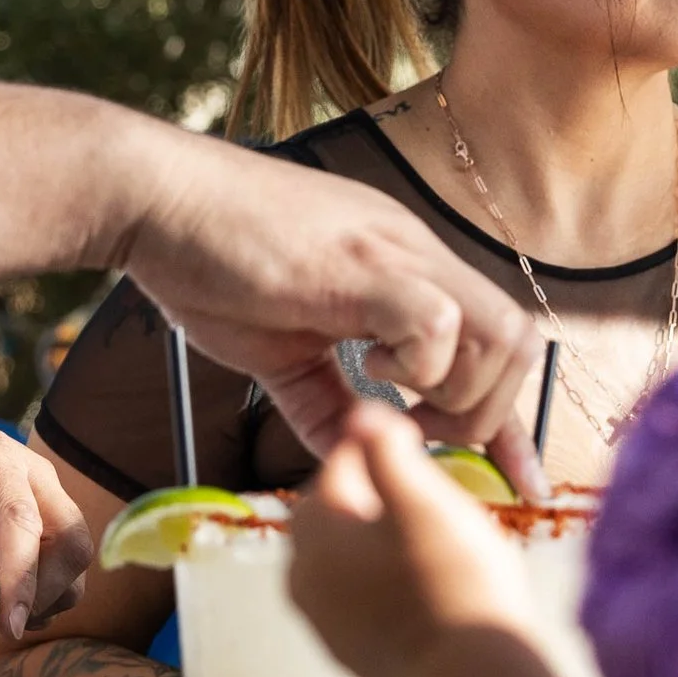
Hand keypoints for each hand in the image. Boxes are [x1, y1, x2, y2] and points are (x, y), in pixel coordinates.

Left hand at [0, 429, 92, 641]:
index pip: (19, 517)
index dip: (20, 575)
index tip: (7, 623)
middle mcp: (26, 472)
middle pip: (68, 537)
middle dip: (40, 589)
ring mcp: (40, 498)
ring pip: (73, 558)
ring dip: (42, 597)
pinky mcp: (44, 526)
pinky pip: (64, 570)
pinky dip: (42, 598)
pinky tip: (0, 601)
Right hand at [118, 132, 541, 487]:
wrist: (156, 198)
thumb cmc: (208, 261)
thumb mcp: (279, 350)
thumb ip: (321, 404)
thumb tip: (349, 465)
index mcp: (403, 268)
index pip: (496, 338)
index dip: (510, 418)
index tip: (513, 478)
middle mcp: (416, 254)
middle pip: (521, 339)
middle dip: (488, 413)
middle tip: (421, 433)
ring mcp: (395, 255)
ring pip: (498, 333)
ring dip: (457, 393)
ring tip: (394, 401)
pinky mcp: (362, 267)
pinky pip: (436, 323)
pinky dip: (418, 366)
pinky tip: (366, 365)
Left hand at [289, 402, 537, 676]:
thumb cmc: (454, 581)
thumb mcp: (423, 499)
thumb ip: (385, 450)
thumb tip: (359, 411)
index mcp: (313, 530)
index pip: (342, 462)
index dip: (386, 447)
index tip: (423, 446)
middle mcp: (303, 576)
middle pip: (341, 513)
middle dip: (380, 498)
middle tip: (432, 497)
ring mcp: (324, 622)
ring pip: (351, 558)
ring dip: (385, 544)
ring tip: (437, 543)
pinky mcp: (350, 655)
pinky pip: (365, 601)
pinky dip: (390, 587)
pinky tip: (433, 588)